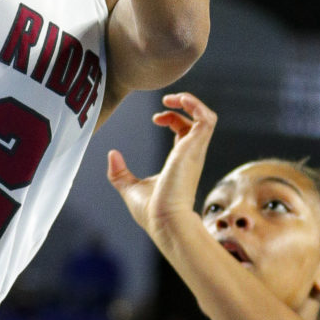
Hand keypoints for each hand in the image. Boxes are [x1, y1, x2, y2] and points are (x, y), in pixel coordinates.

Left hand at [107, 93, 216, 240]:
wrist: (165, 222)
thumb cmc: (152, 212)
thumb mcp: (129, 188)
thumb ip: (119, 172)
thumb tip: (112, 154)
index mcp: (180, 162)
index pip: (185, 132)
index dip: (172, 118)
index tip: (156, 118)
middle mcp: (191, 155)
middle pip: (197, 121)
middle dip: (183, 105)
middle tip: (166, 100)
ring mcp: (195, 151)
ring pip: (207, 117)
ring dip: (192, 102)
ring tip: (174, 97)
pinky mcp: (195, 148)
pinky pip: (207, 119)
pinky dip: (196, 105)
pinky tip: (179, 100)